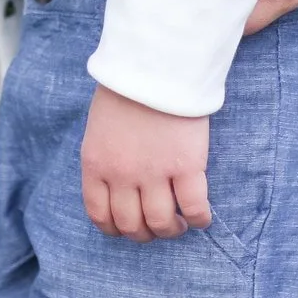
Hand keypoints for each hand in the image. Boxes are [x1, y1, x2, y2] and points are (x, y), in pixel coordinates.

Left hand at [79, 84, 212, 241]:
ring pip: (160, 223)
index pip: (99, 214)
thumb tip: (116, 188)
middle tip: (157, 226)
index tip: (127, 228)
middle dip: (144, 234)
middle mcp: (121, 174)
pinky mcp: (186, 165)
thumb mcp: (100, 127)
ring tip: (179, 223)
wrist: (155, 63)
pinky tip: (201, 217)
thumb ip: (106, 159)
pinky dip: (199, 219)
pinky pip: (193, 208)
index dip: (114, 229)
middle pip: (130, 225)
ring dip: (171, 230)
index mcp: (96, 163)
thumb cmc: (128, 88)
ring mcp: (154, 172)